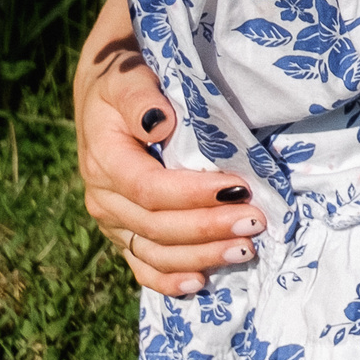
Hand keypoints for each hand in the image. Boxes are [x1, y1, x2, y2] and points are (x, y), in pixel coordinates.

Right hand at [75, 8, 265, 293]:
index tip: (239, 187)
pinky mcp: (124, 232)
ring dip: (200, 257)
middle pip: (157, 226)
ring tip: (245, 251)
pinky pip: (143, 265)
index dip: (195, 194)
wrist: (106, 96)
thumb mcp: (127, 76)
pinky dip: (169, 280)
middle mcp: (104, 197)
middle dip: (208, 229)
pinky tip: (200, 284)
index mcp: (105, 159)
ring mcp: (113, 221)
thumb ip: (140, 97)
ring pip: (154, 252)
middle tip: (255, 223)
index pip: (150, 189)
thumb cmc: (126, 80)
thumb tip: (159, 123)